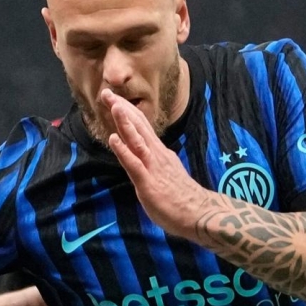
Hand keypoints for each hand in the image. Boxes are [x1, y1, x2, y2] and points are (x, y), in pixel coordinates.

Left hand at [100, 88, 215, 237]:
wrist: (199, 213)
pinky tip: (113, 139)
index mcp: (159, 153)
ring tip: (112, 105)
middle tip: (106, 92)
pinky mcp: (148, 182)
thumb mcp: (168, 174)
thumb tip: (155, 157)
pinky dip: (123, 150)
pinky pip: (134, 164)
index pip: (142, 128)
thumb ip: (158, 164)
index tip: (116, 99)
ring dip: (124, 122)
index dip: (128, 112)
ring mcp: (152, 167)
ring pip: (136, 140)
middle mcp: (156, 155)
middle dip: (122, 109)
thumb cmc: (183, 199)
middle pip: (138, 127)